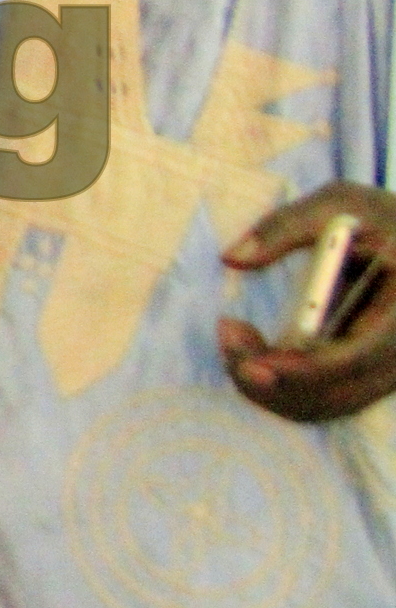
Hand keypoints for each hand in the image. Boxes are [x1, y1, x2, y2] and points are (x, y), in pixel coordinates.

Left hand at [220, 183, 395, 422]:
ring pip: (320, 404)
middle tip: (227, 333)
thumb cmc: (379, 218)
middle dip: (270, 378)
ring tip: (232, 334)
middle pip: (333, 394)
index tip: (254, 359)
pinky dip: (276, 382)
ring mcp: (383, 371)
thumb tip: (232, 258)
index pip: (357, 359)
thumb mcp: (341, 203)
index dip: (304, 369)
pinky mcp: (362, 375)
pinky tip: (250, 345)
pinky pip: (317, 398)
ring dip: (265, 384)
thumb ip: (286, 226)